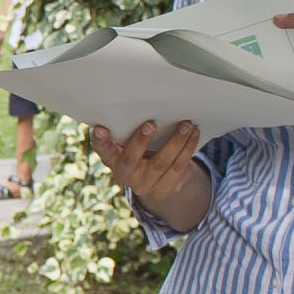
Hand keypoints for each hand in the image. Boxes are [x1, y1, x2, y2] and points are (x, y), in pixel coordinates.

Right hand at [87, 117, 209, 223]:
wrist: (155, 179)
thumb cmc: (139, 149)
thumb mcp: (128, 141)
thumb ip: (129, 129)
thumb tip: (144, 105)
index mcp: (111, 159)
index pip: (103, 150)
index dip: (100, 141)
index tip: (100, 128)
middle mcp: (124, 175)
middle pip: (130, 160)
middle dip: (140, 142)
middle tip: (150, 124)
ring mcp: (144, 184)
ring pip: (161, 163)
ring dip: (175, 142)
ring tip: (186, 124)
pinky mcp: (164, 188)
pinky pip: (178, 168)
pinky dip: (187, 148)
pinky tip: (193, 134)